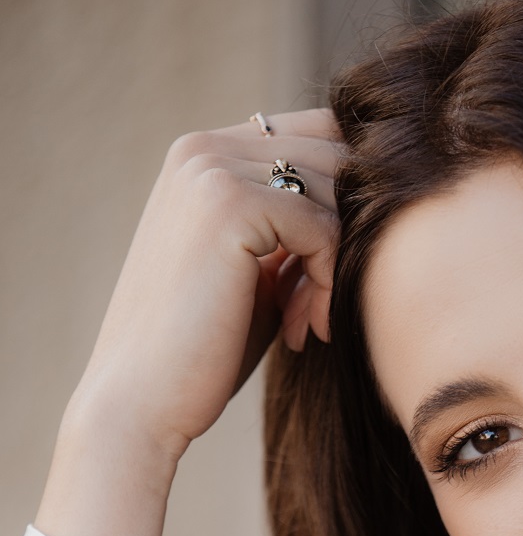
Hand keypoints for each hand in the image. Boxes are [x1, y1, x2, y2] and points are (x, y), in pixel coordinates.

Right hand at [37, 110, 340, 535]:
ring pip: (334, 189)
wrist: (140, 402)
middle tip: (322, 309)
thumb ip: (297, 230)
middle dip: (349, 230)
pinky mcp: (230, 205)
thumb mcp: (258, 274)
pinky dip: (330, 283)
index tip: (329, 278)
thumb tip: (369, 202)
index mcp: (205, 156)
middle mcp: (204, 147)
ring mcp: (213, 170)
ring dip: (341, 261)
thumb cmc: (203, 351)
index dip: (349, 200)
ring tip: (311, 322)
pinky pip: (325, 226)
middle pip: (334, 153)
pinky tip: (312, 330)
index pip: (317, 133)